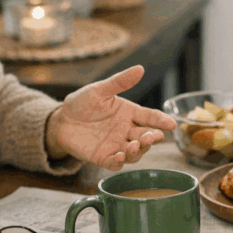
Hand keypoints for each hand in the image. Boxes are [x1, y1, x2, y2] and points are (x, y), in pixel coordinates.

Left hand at [45, 65, 176, 170]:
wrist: (60, 120)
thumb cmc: (82, 103)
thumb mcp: (99, 90)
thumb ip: (119, 82)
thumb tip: (140, 69)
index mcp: (130, 113)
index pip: (151, 117)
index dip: (162, 121)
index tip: (171, 124)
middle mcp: (127, 130)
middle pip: (147, 137)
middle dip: (152, 138)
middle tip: (152, 136)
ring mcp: (117, 145)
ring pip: (135, 153)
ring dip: (138, 151)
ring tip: (134, 145)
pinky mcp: (104, 157)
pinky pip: (116, 164)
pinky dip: (120, 162)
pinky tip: (118, 156)